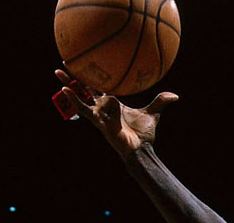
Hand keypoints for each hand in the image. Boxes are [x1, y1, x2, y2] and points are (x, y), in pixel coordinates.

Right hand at [54, 68, 176, 158]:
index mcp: (114, 101)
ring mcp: (99, 112)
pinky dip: (75, 99)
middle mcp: (103, 105)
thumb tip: (175, 95)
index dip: (93, 74)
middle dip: (76, 75)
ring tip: (58, 71)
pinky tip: (66, 89)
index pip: (100, 85)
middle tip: (66, 61)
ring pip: (80, 95)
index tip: (87, 62)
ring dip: (69, 83)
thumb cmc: (144, 134)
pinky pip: (83, 108)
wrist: (140, 149)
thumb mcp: (153, 113)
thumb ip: (161, 101)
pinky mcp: (97, 120)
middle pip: (86, 86)